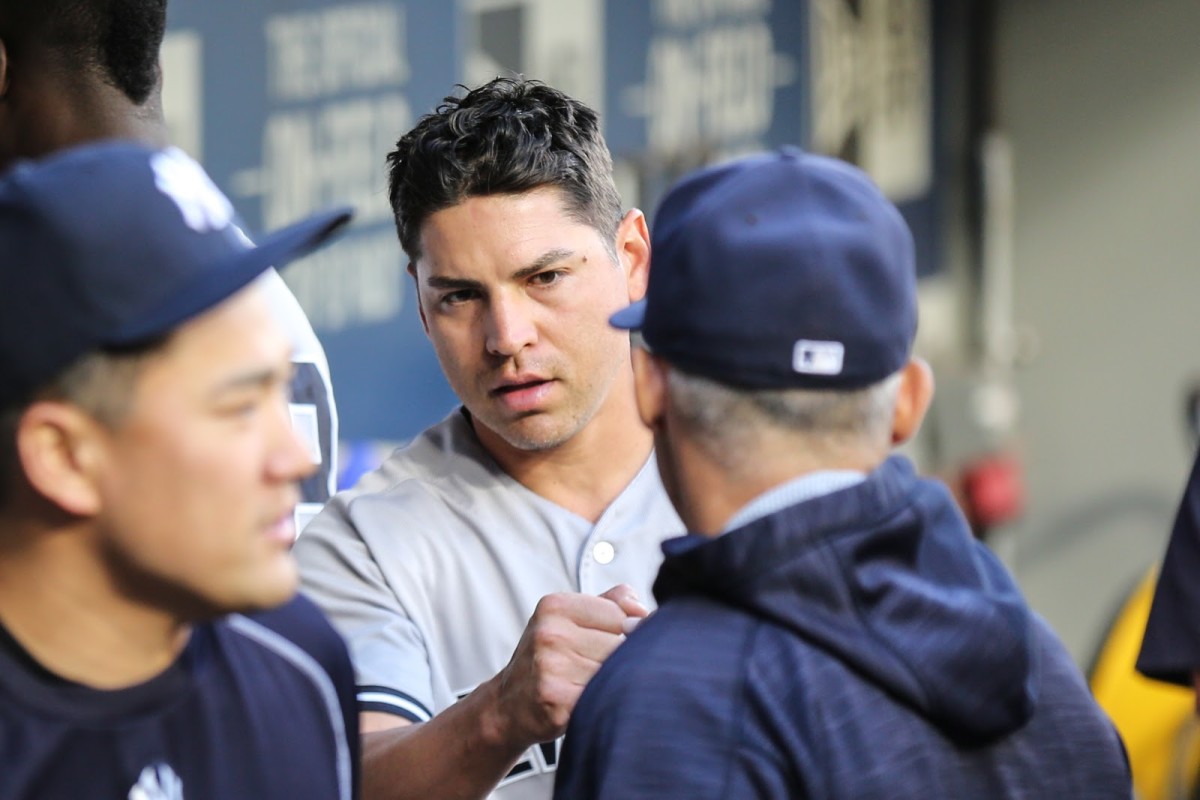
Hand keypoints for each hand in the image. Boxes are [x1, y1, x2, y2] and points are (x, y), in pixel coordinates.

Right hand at [492, 585, 647, 745]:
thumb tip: (643, 611)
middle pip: (619, 644)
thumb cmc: (548, 659)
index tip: (607, 643)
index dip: (624, 632)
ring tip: (590, 684)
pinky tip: (587, 701)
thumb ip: (612, 602)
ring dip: (612, 682)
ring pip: (614, 671)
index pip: (619, 614)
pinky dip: (603, 701)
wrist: (508, 706)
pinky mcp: (556, 700)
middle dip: (618, 660)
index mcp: (554, 606)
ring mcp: (551, 667)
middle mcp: (550, 633)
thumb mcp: (569, 618)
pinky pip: (603, 696)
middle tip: (597, 669)